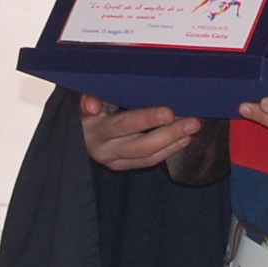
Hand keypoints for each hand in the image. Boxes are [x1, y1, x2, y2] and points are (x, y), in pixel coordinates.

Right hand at [79, 95, 200, 171]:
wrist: (74, 135)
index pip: (123, 125)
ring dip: (173, 143)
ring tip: (193, 129)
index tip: (168, 113)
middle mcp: (104, 150)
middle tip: (193, 122)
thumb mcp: (81, 103)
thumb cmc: (83, 111)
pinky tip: (184, 140)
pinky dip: (168, 151)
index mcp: (94, 131)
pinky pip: (148, 161)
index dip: (146, 119)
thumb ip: (87, 100)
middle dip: (169, 134)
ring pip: (148, 156)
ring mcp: (114, 161)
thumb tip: (91, 104)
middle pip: (141, 145)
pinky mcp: (122, 166)